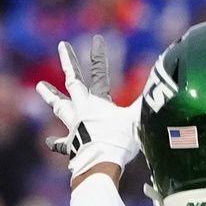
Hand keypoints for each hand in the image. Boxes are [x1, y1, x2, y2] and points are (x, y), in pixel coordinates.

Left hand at [36, 36, 140, 179]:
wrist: (99, 166)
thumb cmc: (118, 142)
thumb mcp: (135, 119)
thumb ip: (147, 101)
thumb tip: (165, 83)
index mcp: (96, 102)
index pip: (98, 74)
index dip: (98, 56)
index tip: (96, 40)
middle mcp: (82, 111)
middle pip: (73, 82)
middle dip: (69, 63)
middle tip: (63, 45)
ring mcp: (74, 127)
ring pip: (60, 108)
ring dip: (50, 96)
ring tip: (40, 86)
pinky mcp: (72, 145)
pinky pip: (62, 143)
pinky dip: (56, 142)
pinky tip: (48, 141)